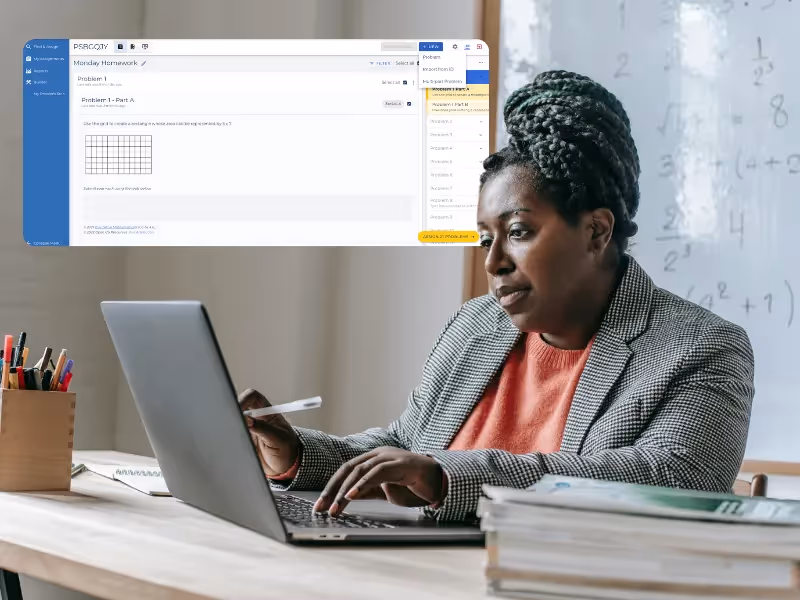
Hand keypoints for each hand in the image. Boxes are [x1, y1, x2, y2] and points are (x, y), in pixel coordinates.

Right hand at [238, 388, 298, 477]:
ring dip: (231, 427)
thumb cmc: (287, 449)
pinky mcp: (243, 441)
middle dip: (232, 413)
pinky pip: (232, 436)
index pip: (252, 397)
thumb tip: (247, 420)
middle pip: (238, 407)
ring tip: (235, 437)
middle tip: (231, 424)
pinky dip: (230, 438)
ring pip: (233, 422)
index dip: (244, 399)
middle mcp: (255, 418)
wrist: (286, 467)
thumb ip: (263, 428)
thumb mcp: (278, 438)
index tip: (238, 410)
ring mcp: (247, 429)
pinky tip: (233, 444)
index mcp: (267, 412)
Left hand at [314, 447, 445, 516]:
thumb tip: (347, 497)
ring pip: (360, 470)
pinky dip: (362, 484)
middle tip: (321, 507)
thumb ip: (368, 491)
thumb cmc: (413, 485)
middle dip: (332, 489)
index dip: (332, 487)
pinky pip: (377, 473)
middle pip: (349, 469)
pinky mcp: (400, 463)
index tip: (321, 505)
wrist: (440, 483)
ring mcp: (389, 456)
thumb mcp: (385, 491)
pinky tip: (352, 495)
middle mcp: (379, 454)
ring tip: (336, 508)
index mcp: (373, 459)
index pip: (347, 470)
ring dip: (345, 491)